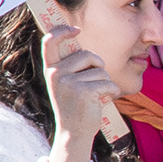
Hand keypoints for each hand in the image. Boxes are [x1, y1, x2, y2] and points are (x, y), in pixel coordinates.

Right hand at [40, 20, 117, 161]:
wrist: (74, 131)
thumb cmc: (75, 105)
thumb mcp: (66, 83)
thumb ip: (71, 66)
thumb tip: (82, 46)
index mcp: (51, 69)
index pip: (50, 41)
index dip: (62, 31)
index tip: (76, 29)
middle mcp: (56, 73)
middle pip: (88, 55)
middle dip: (98, 67)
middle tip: (94, 83)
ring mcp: (69, 82)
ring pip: (101, 71)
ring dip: (105, 83)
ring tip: (95, 95)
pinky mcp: (84, 92)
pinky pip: (109, 83)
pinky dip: (112, 92)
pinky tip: (104, 100)